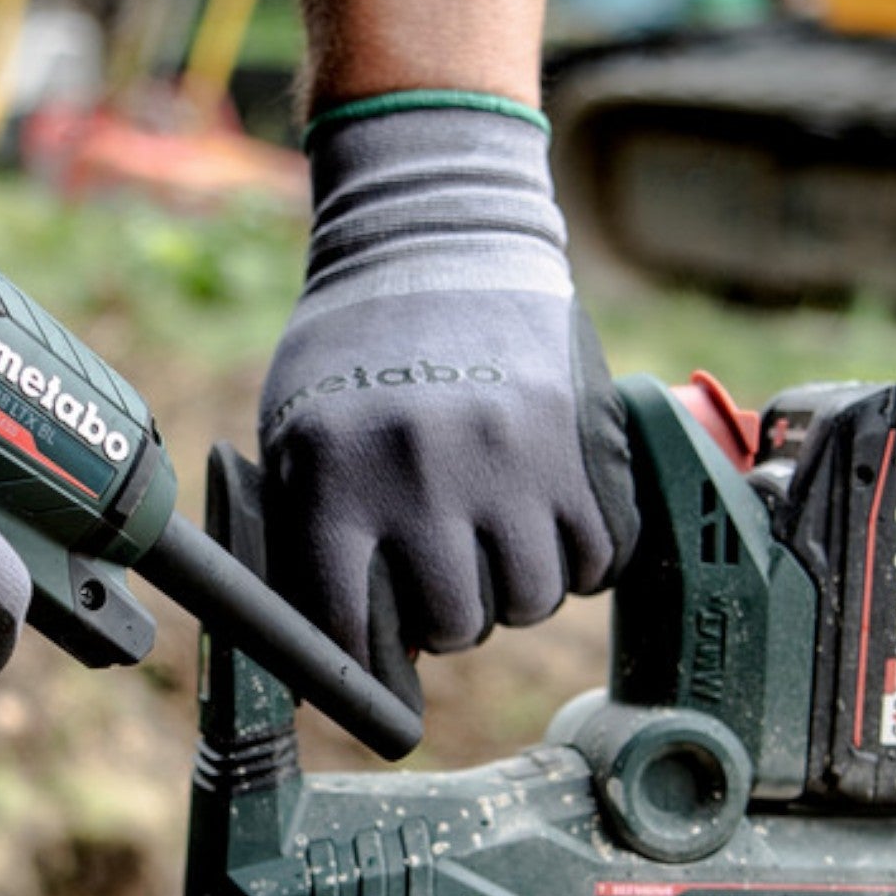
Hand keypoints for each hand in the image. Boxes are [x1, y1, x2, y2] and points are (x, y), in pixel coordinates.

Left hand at [259, 106, 636, 692]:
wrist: (437, 235)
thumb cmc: (352, 350)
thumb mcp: (296, 434)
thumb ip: (312, 537)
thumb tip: (345, 652)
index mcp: (338, 480)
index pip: (351, 628)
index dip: (363, 659)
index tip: (375, 658)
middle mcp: (425, 478)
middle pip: (457, 625)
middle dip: (449, 621)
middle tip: (447, 585)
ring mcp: (511, 462)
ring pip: (533, 601)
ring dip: (516, 594)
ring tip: (499, 553)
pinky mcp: (581, 444)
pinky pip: (599, 559)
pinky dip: (581, 564)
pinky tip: (553, 531)